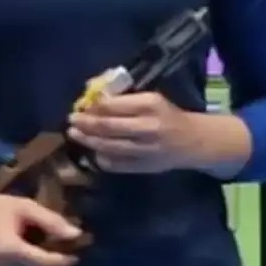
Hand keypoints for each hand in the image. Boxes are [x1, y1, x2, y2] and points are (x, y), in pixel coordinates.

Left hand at [67, 88, 197, 173]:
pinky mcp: (144, 166)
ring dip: (88, 140)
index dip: (92, 107)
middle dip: (86, 124)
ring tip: (75, 135)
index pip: (113, 106)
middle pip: (108, 126)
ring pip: (108, 146)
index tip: (81, 107)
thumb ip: (125, 101)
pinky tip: (94, 152)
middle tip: (72, 121)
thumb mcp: (152, 99)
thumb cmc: (168, 115)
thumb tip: (93, 102)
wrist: (193, 140)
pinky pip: (115, 163)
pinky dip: (101, 158)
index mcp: (150, 104)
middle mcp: (148, 126)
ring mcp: (145, 148)